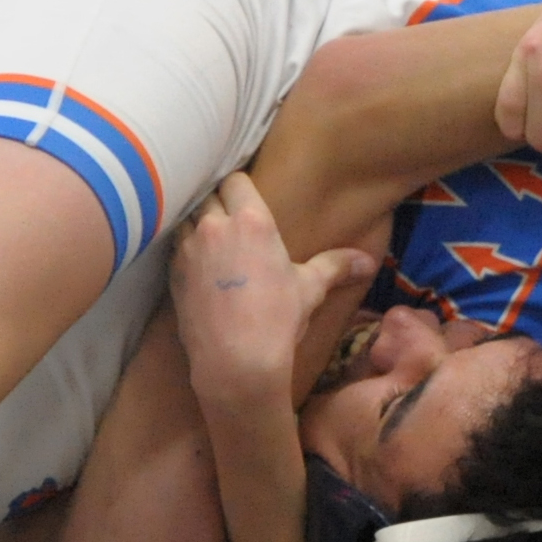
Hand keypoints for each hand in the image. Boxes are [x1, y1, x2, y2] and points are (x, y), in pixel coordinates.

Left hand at [170, 172, 375, 408]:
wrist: (237, 362)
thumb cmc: (279, 319)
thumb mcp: (311, 288)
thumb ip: (336, 266)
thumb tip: (368, 261)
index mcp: (251, 220)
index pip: (235, 179)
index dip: (240, 186)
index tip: (247, 196)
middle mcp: (215, 226)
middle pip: (208, 195)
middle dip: (219, 202)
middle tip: (234, 219)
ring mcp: (188, 249)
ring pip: (187, 219)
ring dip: (198, 224)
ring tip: (213, 240)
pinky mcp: (173, 274)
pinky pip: (176, 249)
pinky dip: (187, 251)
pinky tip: (200, 267)